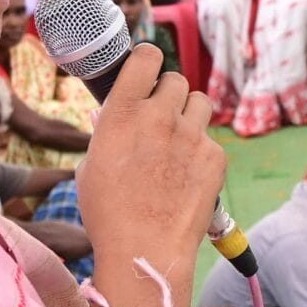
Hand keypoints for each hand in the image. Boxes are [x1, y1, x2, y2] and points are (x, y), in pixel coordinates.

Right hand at [77, 44, 223, 306]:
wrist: (144, 251)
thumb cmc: (108, 213)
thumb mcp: (91, 165)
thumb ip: (107, 133)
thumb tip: (114, 118)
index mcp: (123, 111)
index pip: (146, 56)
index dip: (147, 60)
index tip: (147, 71)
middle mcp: (160, 115)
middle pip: (176, 80)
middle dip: (168, 95)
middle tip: (159, 119)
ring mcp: (191, 135)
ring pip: (200, 103)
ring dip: (189, 115)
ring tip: (176, 143)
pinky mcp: (215, 156)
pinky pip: (210, 139)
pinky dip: (201, 151)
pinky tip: (187, 176)